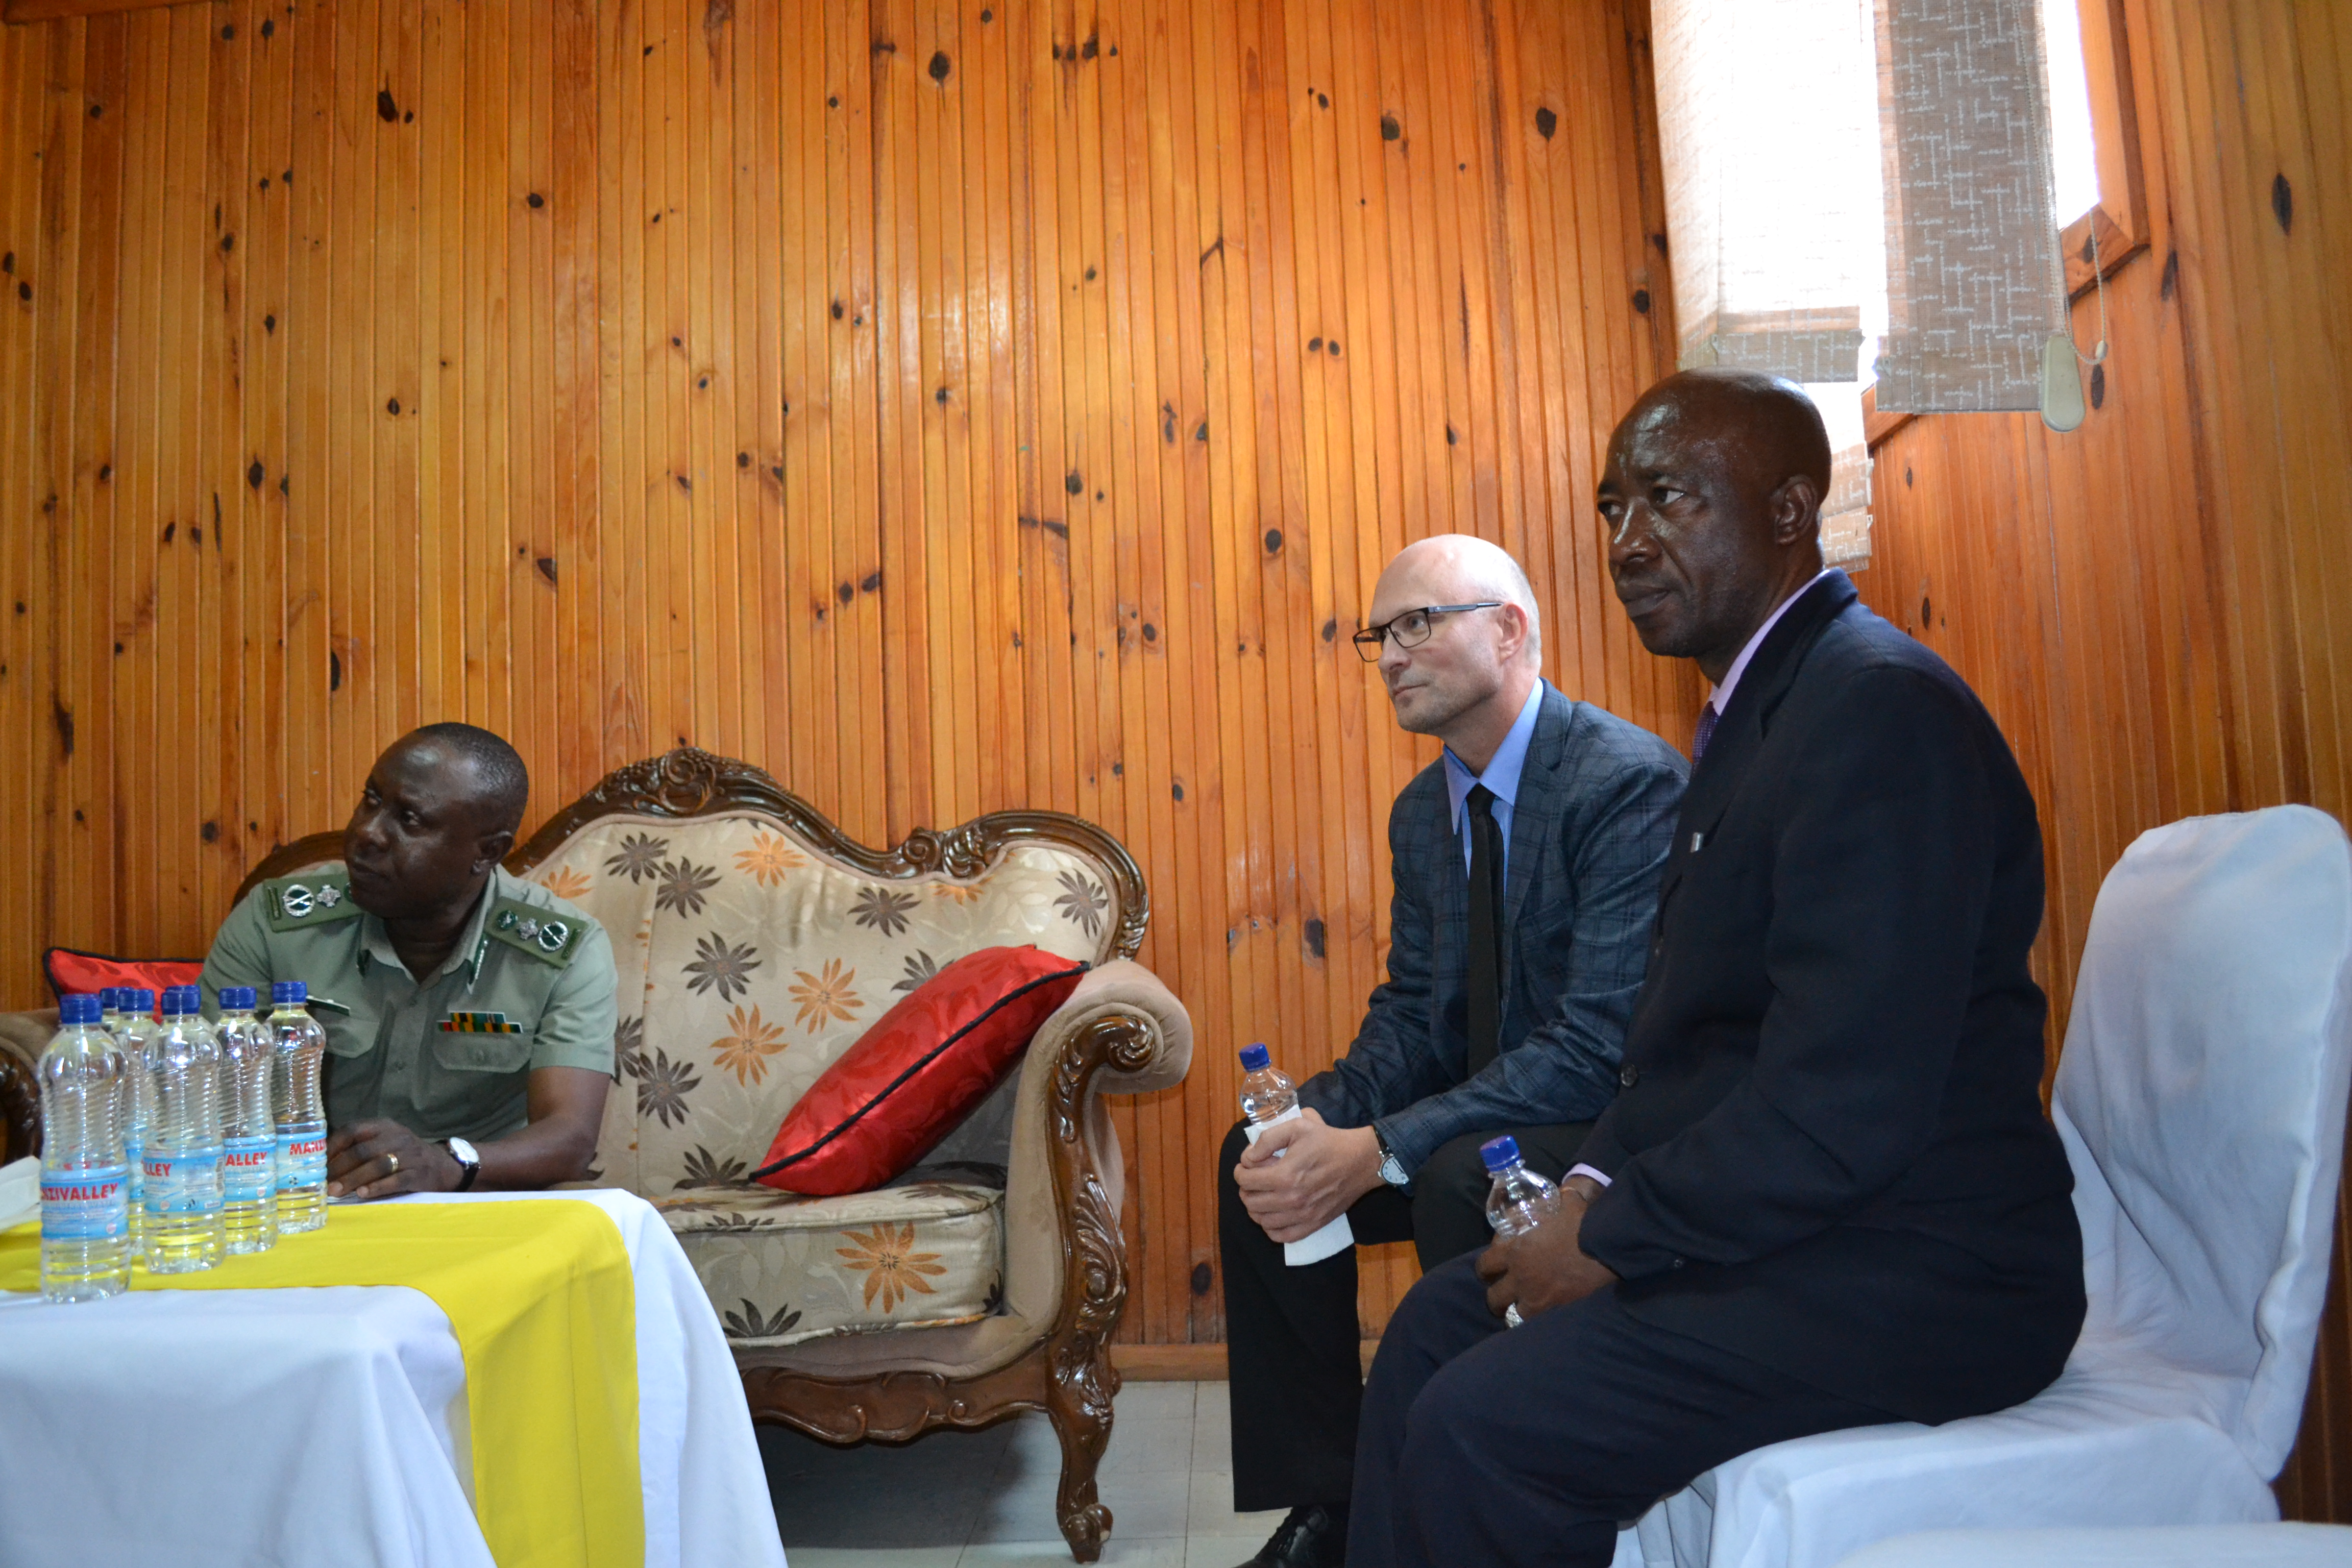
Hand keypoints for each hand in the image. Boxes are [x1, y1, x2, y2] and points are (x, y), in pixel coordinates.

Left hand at [325, 1119, 460, 1199]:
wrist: (442, 1167)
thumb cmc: (403, 1157)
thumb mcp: (384, 1143)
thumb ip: (359, 1148)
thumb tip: (322, 1164)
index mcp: (384, 1126)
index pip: (352, 1130)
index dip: (333, 1146)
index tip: (318, 1164)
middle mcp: (397, 1137)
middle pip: (363, 1150)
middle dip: (341, 1168)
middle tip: (325, 1184)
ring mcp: (410, 1155)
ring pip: (378, 1165)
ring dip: (354, 1179)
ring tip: (337, 1192)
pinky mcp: (419, 1173)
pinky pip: (396, 1180)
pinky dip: (377, 1187)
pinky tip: (363, 1194)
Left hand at [1233, 1110, 1384, 1242]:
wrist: (1361, 1160)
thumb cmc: (1329, 1141)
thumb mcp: (1297, 1126)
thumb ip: (1267, 1138)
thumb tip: (1249, 1157)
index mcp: (1285, 1175)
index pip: (1245, 1180)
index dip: (1240, 1171)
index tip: (1246, 1165)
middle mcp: (1292, 1199)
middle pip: (1250, 1202)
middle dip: (1246, 1188)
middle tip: (1253, 1179)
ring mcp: (1303, 1215)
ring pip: (1262, 1221)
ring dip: (1256, 1208)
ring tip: (1262, 1195)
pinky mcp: (1314, 1224)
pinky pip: (1282, 1236)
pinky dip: (1271, 1228)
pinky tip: (1274, 1215)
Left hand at [1475, 1182, 1618, 1321]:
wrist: (1607, 1248)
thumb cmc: (1584, 1223)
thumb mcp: (1566, 1203)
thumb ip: (1558, 1199)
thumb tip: (1564, 1192)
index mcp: (1515, 1250)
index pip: (1485, 1264)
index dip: (1486, 1268)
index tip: (1490, 1269)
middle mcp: (1520, 1277)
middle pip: (1493, 1297)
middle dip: (1496, 1295)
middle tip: (1503, 1292)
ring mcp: (1536, 1298)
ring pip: (1510, 1315)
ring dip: (1513, 1311)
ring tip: (1520, 1308)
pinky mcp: (1555, 1312)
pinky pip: (1534, 1325)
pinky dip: (1534, 1323)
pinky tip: (1540, 1318)